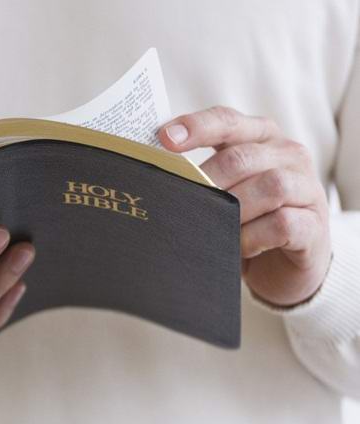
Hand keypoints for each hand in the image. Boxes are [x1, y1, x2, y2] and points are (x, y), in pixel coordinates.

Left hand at [158, 106, 330, 306]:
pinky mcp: (315, 224)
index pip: (226, 121)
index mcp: (260, 136)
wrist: (285, 262)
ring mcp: (306, 188)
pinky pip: (282, 224)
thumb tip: (149, 171)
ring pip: (270, 187)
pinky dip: (252, 237)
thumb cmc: (246, 217)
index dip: (195, 127)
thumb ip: (199, 173)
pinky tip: (237, 246)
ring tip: (210, 227)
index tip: (163, 138)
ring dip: (233, 210)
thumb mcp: (223, 188)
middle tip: (179, 201)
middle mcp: (287, 154)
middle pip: (241, 157)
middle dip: (206, 180)